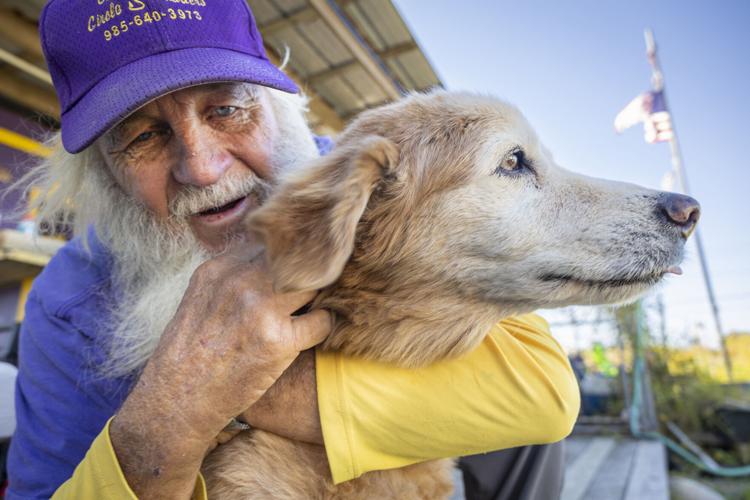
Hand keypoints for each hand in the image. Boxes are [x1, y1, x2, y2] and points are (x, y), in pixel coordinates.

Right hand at [110, 250, 330, 496]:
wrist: (177, 401)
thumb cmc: (189, 354)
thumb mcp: (198, 300)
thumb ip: (230, 279)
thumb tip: (267, 264)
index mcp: (219, 269)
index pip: (270, 244)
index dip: (288, 258)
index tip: (297, 269)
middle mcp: (240, 282)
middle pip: (295, 260)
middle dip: (309, 271)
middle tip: (318, 284)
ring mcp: (260, 310)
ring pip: (313, 284)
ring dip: (319, 295)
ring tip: (315, 306)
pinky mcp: (279, 341)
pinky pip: (321, 321)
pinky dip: (323, 326)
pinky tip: (313, 332)